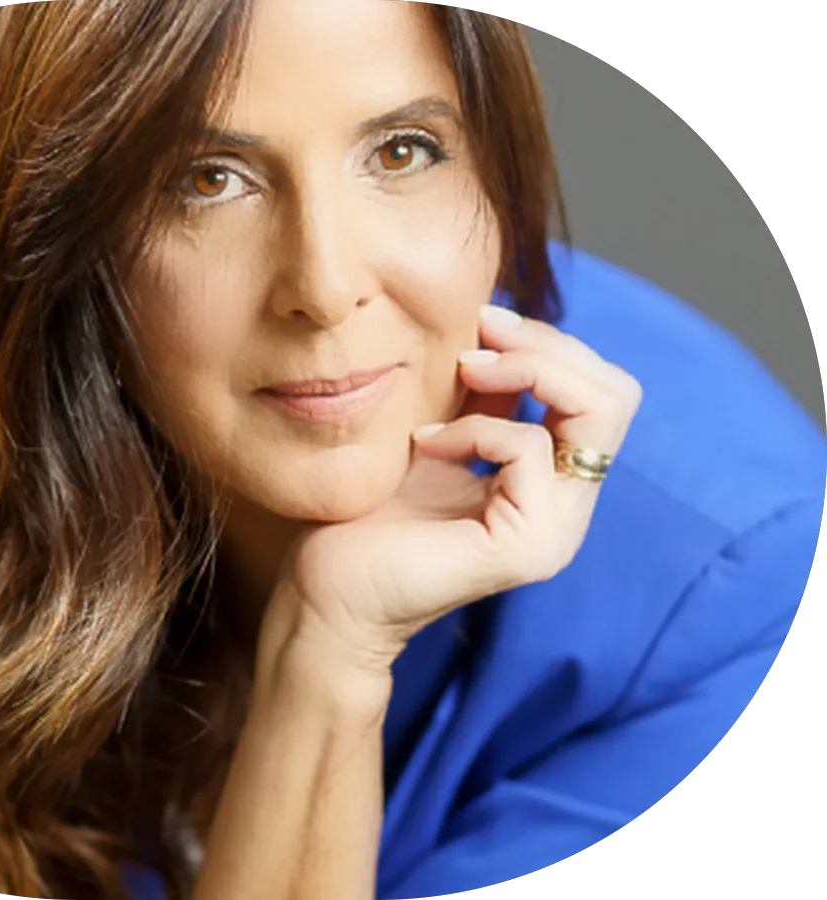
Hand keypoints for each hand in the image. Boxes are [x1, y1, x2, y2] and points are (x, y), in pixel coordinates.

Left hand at [271, 305, 642, 674]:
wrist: (330, 589)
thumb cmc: (369, 513)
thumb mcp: (437, 431)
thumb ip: (480, 395)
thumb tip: (497, 328)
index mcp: (553, 481)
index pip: (600, 391)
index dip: (550, 343)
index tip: (484, 321)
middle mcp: (569, 508)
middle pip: (615, 395)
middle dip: (548, 348)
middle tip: (479, 337)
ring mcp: (557, 531)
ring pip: (596, 414)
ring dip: (520, 375)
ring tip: (456, 379)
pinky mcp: (528, 546)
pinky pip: (526, 449)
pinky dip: (474, 429)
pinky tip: (425, 444)